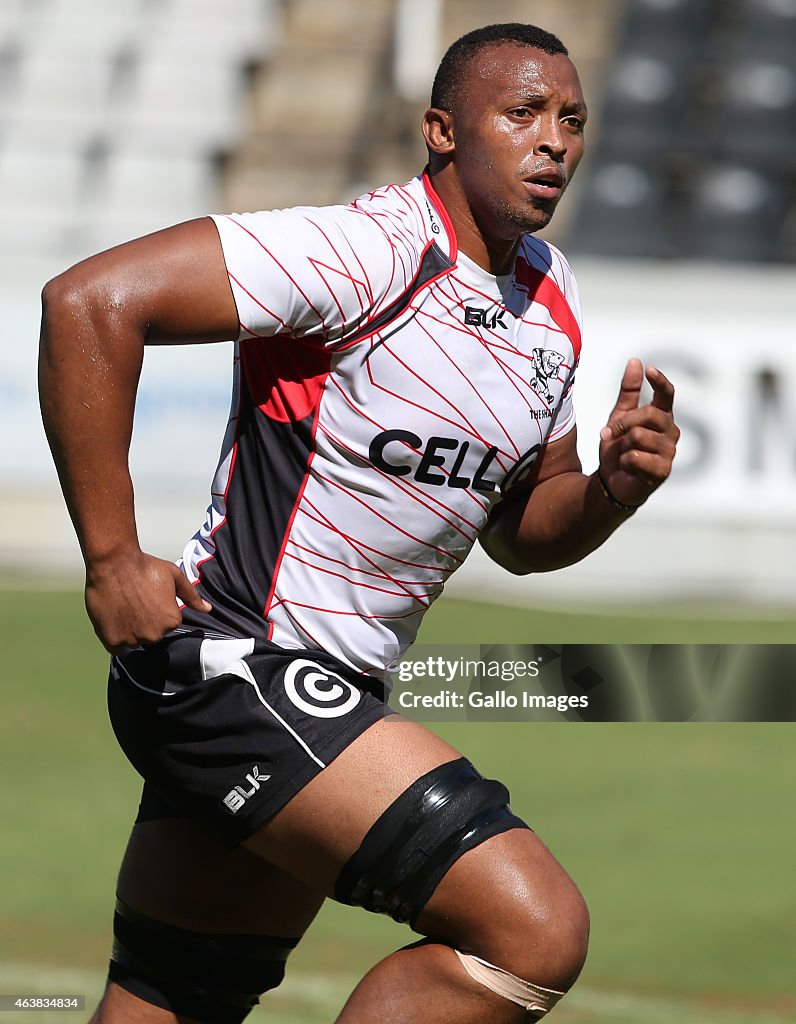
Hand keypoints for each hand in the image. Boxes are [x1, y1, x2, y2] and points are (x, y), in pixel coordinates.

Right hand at [84, 550, 211, 653]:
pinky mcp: (113, 640)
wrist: (113, 563)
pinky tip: (115, 620)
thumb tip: (207, 609)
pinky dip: (116, 637)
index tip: (149, 598)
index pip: (167, 623)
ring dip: (131, 630)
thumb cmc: (143, 567)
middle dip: (145, 622)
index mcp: (172, 621)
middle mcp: (155, 634)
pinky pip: (118, 647)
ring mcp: (133, 639)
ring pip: (135, 640)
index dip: (157, 610)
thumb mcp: (174, 576)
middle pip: (152, 634)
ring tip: (124, 607)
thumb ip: (191, 595)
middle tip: (135, 602)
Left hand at [598, 359, 678, 507]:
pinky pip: (636, 457)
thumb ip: (629, 392)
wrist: (611, 481)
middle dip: (623, 423)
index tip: (649, 369)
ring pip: (639, 436)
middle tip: (609, 433)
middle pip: (648, 415)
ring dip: (621, 446)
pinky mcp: (662, 471)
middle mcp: (670, 432)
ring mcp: (669, 452)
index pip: (667, 395)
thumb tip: (636, 361)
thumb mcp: (619, 417)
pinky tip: (627, 467)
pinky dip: (624, 462)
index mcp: (661, 417)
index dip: (660, 381)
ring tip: (622, 454)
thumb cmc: (619, 448)